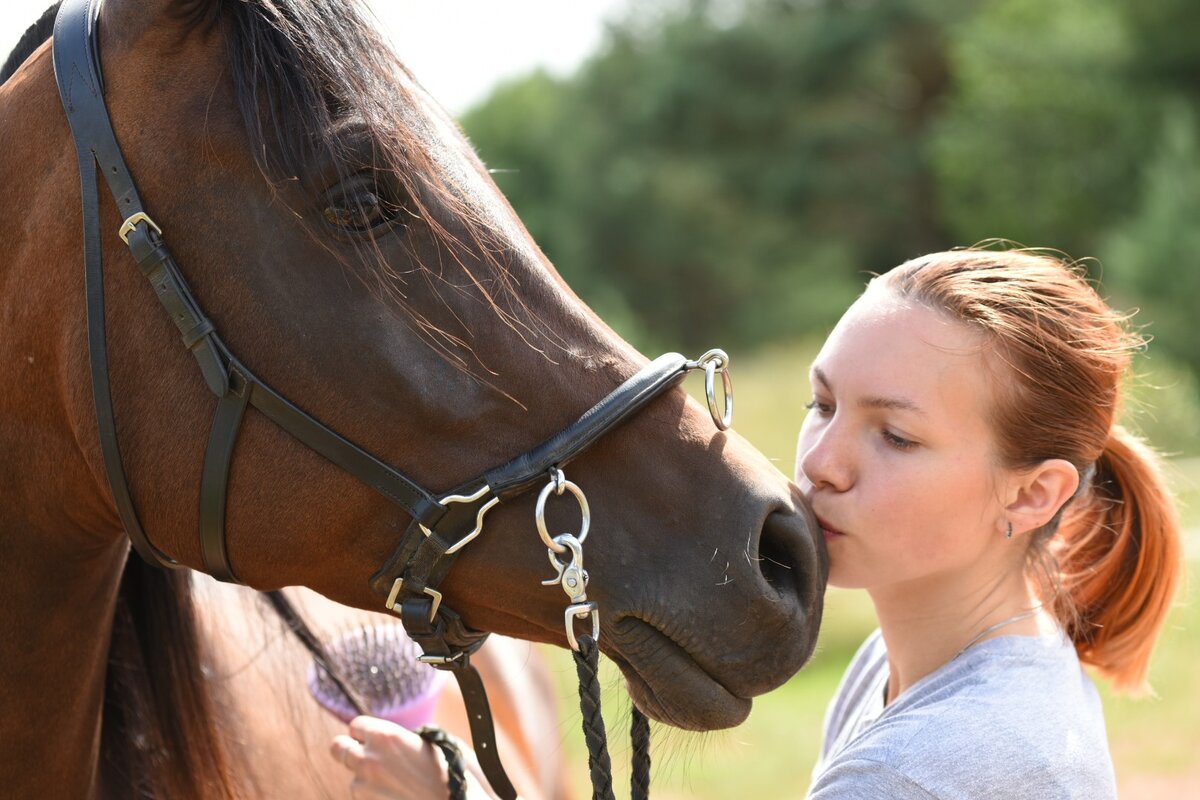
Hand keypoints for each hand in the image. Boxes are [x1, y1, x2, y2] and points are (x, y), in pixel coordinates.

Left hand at [331, 716, 498, 799]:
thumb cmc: (449, 773)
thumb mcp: (428, 742)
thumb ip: (401, 737)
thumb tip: (388, 738)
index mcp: (385, 736)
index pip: (355, 725)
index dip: (365, 732)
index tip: (373, 739)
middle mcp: (368, 758)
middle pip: (337, 748)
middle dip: (349, 750)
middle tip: (363, 756)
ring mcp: (364, 787)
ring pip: (352, 778)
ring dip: (366, 779)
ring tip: (394, 784)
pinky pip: (361, 798)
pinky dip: (373, 797)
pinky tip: (395, 796)